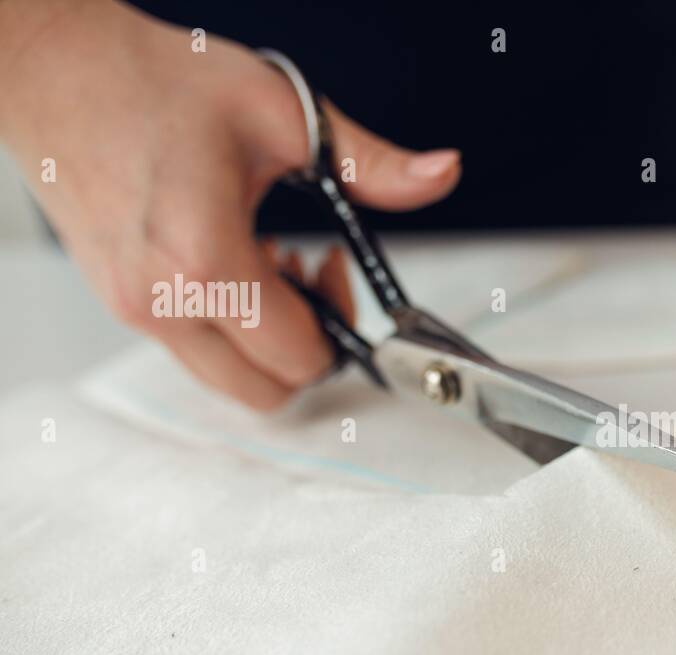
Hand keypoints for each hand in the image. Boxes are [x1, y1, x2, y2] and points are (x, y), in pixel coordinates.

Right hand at [0, 0, 459, 408]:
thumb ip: (372, 162)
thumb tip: (444, 173)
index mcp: (206, 261)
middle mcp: (161, 301)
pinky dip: (229, 330)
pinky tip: (233, 263)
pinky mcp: (119, 304)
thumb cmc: (155, 81)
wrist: (57, 68)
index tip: (337, 266)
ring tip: (270, 264)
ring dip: (266, 343)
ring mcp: (132, 309)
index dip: (340, 326)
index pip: (301, 358)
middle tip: (312, 277)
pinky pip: (195, 354)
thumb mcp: (284, 113)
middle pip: (267, 393)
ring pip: (229, 382)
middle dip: (309, 350)